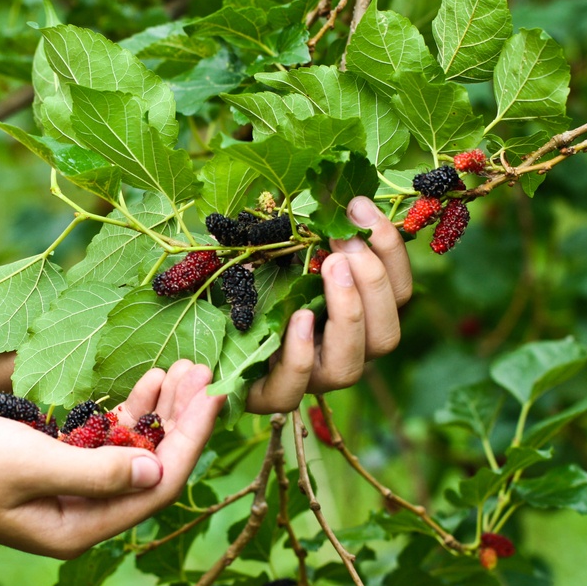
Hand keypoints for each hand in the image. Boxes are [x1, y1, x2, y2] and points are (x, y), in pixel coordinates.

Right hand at [0, 360, 223, 558]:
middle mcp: (76, 514)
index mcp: (77, 526)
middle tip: (203, 370)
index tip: (215, 393)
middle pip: (149, 466)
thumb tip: (159, 470)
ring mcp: (60, 489)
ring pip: (127, 449)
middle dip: (180, 420)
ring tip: (180, 367)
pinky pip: (98, 439)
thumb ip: (98, 469)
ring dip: (155, 411)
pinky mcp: (44, 464)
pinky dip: (121, 412)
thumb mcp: (29, 463)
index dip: (191, 439)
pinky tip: (142, 384)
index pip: (156, 484)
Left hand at [246, 196, 411, 413]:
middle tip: (343, 241)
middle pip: (386, 334)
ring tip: (330, 268)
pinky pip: (292, 388)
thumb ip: (307, 230)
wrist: (190, 327)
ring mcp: (306, 380)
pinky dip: (300, 353)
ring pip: (351, 366)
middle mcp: (340, 352)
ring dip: (348, 312)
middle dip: (372, 282)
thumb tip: (336, 189)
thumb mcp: (276, 249)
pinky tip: (298, 316)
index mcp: (355, 317)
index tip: (361, 208)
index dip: (390, 252)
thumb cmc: (243, 280)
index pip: (396, 294)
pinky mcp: (264, 396)